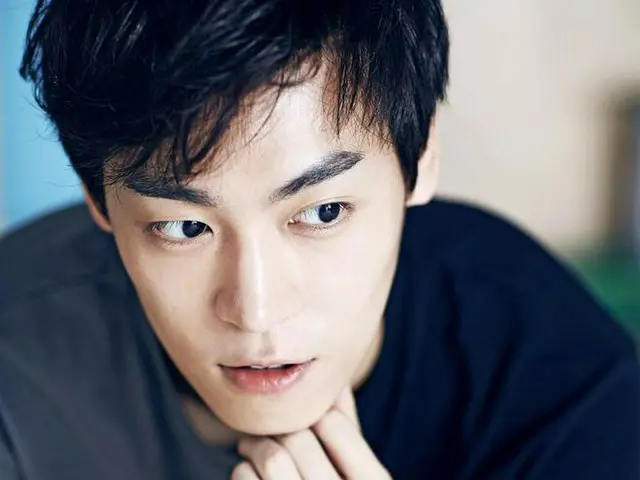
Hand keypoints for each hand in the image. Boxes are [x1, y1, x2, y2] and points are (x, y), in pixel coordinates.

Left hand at [232, 387, 390, 478]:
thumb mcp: (360, 479)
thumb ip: (352, 437)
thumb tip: (338, 384)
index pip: (335, 424)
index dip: (315, 412)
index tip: (305, 416)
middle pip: (300, 438)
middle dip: (279, 425)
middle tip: (268, 427)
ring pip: (272, 459)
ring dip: (256, 445)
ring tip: (253, 446)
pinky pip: (246, 479)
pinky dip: (242, 471)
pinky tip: (248, 474)